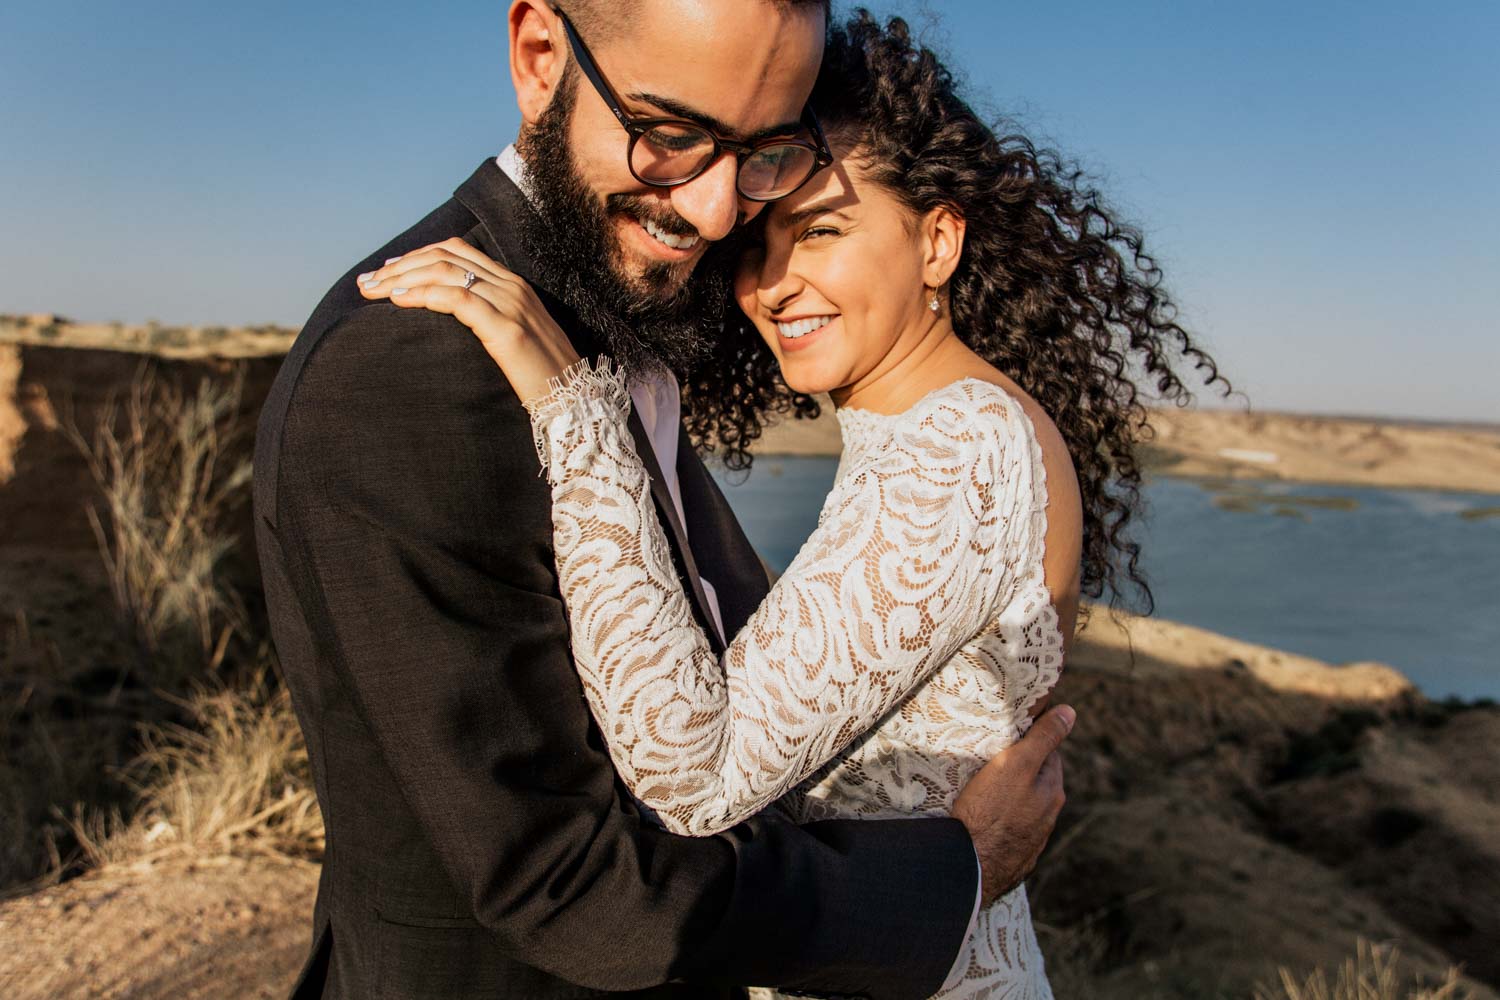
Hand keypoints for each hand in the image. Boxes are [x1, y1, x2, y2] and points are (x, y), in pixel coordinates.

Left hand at [357, 238, 580, 404]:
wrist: (576, 404)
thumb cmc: (541, 380)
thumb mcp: (513, 340)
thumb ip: (487, 320)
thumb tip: (450, 321)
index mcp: (513, 285)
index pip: (457, 251)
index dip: (416, 256)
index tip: (386, 271)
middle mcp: (512, 287)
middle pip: (445, 256)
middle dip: (399, 265)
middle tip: (366, 283)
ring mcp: (511, 304)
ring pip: (446, 271)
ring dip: (402, 278)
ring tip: (373, 291)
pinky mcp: (507, 329)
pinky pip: (457, 299)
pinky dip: (422, 295)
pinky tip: (398, 302)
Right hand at [950, 704, 1072, 904]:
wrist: (969, 867)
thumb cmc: (991, 811)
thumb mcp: (1016, 764)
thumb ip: (1043, 738)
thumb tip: (1070, 712)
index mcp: (1052, 793)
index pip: (1049, 756)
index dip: (1030, 743)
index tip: (1009, 737)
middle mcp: (1048, 819)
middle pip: (1036, 783)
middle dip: (1020, 771)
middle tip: (992, 761)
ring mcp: (1031, 842)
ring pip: (1023, 809)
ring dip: (1010, 799)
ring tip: (983, 792)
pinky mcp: (1012, 859)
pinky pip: (1009, 832)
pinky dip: (1000, 822)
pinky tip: (983, 821)